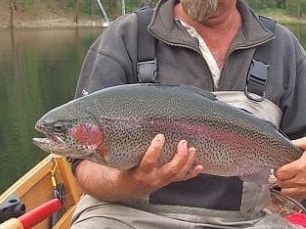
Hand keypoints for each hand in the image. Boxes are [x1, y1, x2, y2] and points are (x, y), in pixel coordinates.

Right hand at [76, 133, 203, 200]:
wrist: (125, 187)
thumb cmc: (121, 166)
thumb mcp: (115, 157)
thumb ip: (113, 142)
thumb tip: (105, 118)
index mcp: (138, 172)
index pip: (148, 162)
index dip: (155, 150)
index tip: (160, 136)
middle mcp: (152, 178)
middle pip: (169, 171)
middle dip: (179, 157)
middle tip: (183, 142)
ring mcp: (161, 180)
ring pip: (178, 174)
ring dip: (187, 162)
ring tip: (192, 148)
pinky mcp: (167, 180)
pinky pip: (182, 178)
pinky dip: (192, 172)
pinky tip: (200, 165)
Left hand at [274, 136, 305, 198]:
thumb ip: (296, 142)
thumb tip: (286, 143)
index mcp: (301, 167)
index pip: (280, 173)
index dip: (276, 170)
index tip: (278, 168)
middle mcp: (303, 179)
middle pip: (281, 183)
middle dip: (279, 178)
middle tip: (281, 173)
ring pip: (285, 192)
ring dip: (283, 186)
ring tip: (286, 179)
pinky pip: (294, 196)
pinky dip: (291, 191)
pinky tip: (293, 185)